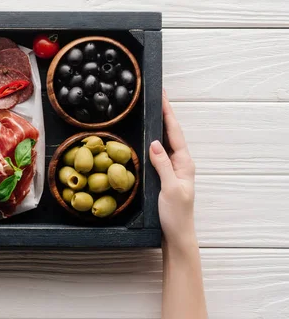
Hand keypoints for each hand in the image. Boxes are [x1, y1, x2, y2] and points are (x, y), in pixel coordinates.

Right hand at [150, 90, 196, 248]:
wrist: (176, 234)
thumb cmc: (175, 214)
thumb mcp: (169, 189)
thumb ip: (163, 165)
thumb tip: (154, 142)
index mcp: (184, 162)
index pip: (174, 132)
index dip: (168, 113)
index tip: (162, 96)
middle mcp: (180, 162)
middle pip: (171, 132)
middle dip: (163, 113)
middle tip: (155, 96)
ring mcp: (173, 168)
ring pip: (165, 141)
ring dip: (158, 125)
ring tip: (150, 109)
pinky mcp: (165, 174)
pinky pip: (159, 152)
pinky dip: (153, 139)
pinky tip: (146, 136)